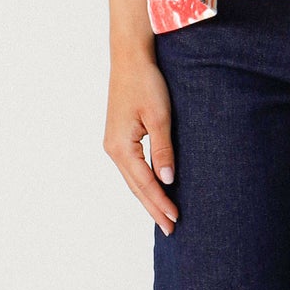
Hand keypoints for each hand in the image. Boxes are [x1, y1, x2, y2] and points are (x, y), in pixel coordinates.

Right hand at [104, 42, 179, 234]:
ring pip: (133, 179)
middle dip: (153, 208)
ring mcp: (114, 144)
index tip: (176, 219)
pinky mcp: (120, 137)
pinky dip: (143, 183)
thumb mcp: (159, 116)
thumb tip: (168, 179)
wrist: (130, 59)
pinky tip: (154, 190)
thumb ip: (163, 149)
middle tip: (171, 230)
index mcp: (121, 147)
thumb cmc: (146, 83)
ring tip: (164, 217)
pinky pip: (132, 168)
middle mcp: (113, 149)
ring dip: (148, 198)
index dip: (161, 202)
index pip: (144, 183)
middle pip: (136, 187)